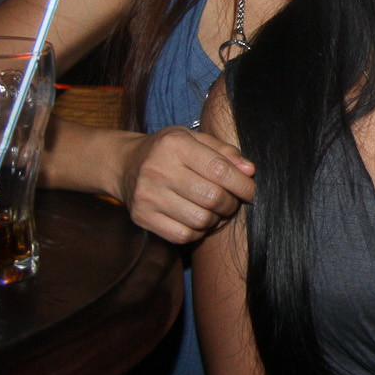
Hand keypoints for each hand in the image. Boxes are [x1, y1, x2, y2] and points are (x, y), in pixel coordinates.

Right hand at [116, 126, 255, 243]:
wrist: (124, 164)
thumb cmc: (167, 150)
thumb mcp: (194, 139)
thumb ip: (224, 152)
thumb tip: (249, 171)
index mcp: (175, 145)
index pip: (219, 170)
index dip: (242, 184)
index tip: (250, 191)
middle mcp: (158, 170)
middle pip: (212, 198)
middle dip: (231, 203)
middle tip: (232, 201)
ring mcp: (147, 196)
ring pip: (200, 220)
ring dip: (216, 219)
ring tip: (215, 210)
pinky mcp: (142, 217)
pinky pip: (183, 235)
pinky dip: (198, 231)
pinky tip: (198, 219)